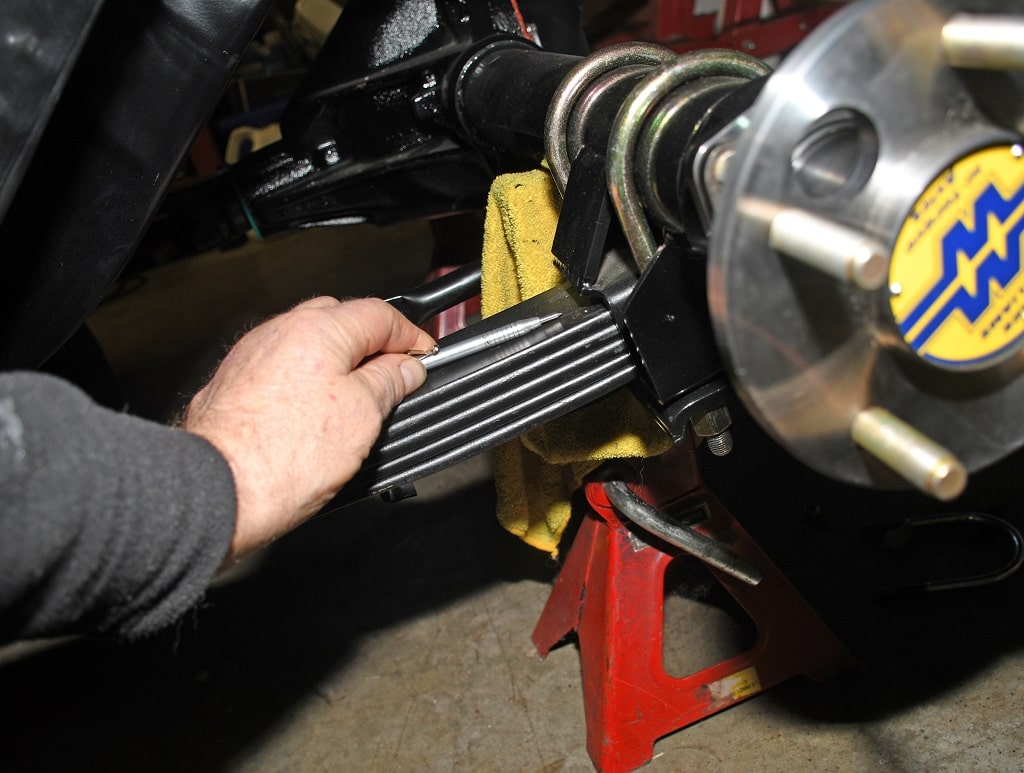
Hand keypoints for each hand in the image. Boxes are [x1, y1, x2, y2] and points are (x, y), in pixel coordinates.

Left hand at [183, 296, 434, 562]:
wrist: (216, 492)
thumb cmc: (282, 459)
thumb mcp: (362, 418)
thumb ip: (389, 382)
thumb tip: (406, 368)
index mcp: (317, 329)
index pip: (379, 314)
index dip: (410, 336)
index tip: (424, 356)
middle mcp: (279, 333)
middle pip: (340, 322)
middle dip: (371, 345)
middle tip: (394, 379)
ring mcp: (252, 358)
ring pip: (308, 348)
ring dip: (336, 366)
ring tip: (355, 406)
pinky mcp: (233, 386)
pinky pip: (281, 372)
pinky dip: (305, 385)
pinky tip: (313, 419)